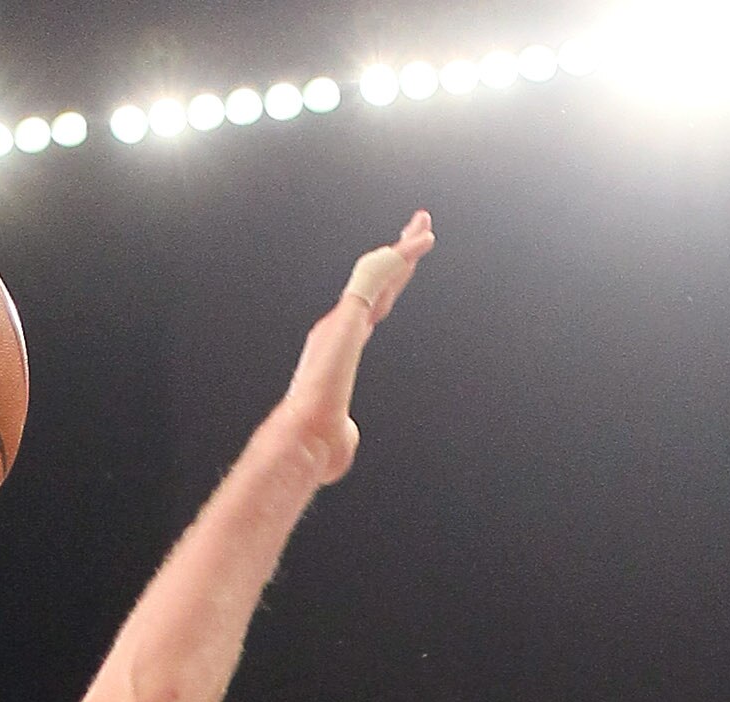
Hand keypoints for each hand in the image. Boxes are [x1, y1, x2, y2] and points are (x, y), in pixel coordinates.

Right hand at [278, 210, 432, 485]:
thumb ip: (344, 426)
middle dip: (397, 257)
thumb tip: (345, 438)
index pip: (371, 309)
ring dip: (403, 249)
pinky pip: (377, 275)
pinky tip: (421, 243)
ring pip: (378, 272)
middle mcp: (340, 327)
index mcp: (341, 348)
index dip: (388, 288)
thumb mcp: (340, 434)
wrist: (306, 438)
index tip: (402, 271)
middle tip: (416, 231)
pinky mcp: (348, 315)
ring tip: (424, 228)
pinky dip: (401, 256)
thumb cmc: (320, 446)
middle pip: (376, 284)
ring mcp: (343, 319)